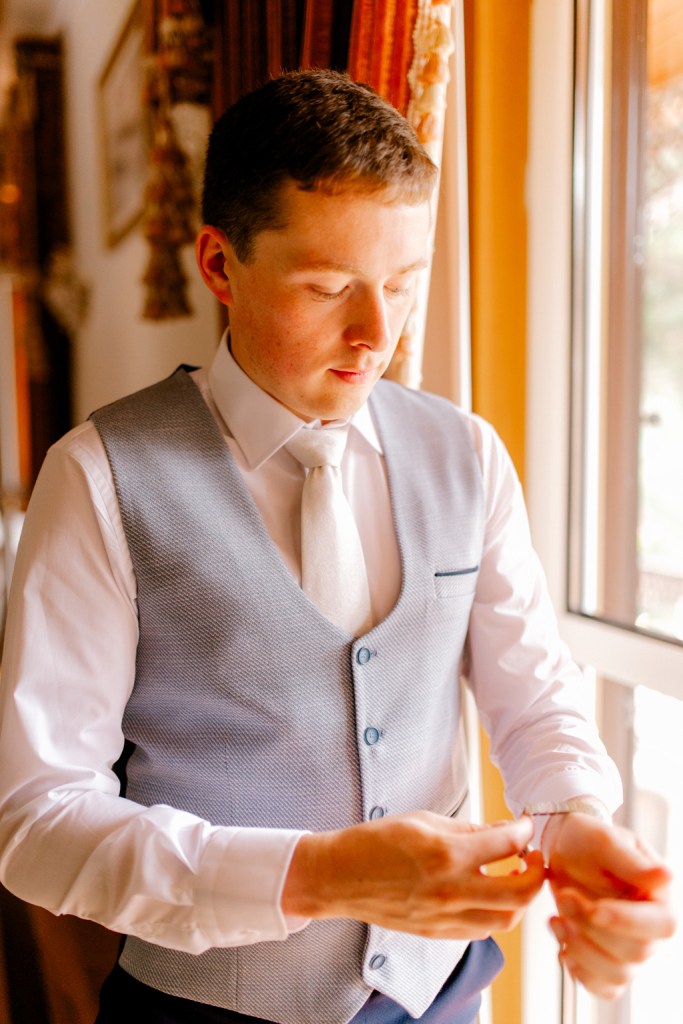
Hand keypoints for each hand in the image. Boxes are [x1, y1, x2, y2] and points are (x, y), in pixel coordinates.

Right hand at [281, 811, 544, 939]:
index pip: (507, 844)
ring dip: (520, 898)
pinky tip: (491, 894)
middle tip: (534, 856)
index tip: (525, 824)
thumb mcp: (425, 820)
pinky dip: (496, 913)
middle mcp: (451, 890)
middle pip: (519, 892)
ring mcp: (445, 916)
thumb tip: (504, 832)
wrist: (340, 876)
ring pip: (506, 919)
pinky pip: (482, 929)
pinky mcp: (438, 932)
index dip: (524, 830)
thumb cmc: (377, 841)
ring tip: (516, 876)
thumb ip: (469, 829)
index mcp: (447, 853)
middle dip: (537, 873)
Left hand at [545, 812, 676, 998]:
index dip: (627, 922)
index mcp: (659, 896)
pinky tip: (562, 947)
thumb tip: (665, 876)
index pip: (661, 924)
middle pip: (635, 952)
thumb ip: (630, 861)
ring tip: (556, 919)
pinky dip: (581, 973)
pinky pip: (603, 987)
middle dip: (592, 928)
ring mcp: (630, 948)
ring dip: (581, 950)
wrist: (564, 851)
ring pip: (618, 974)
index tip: (593, 909)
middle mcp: (650, 928)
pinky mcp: (609, 962)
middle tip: (564, 897)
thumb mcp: (602, 841)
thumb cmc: (585, 840)